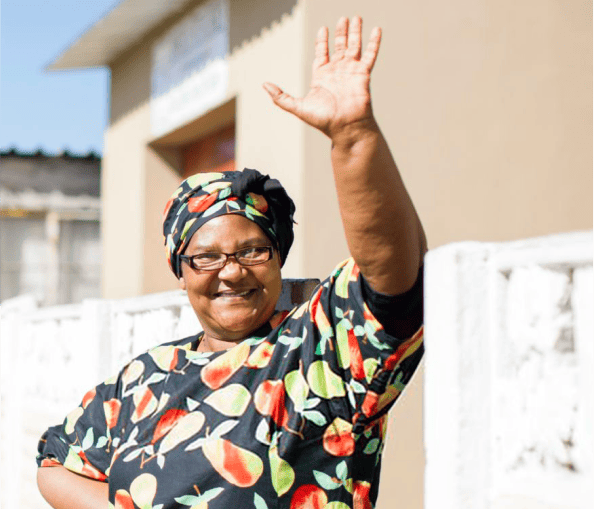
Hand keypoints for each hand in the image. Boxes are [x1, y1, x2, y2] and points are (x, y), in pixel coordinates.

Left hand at [263, 16, 380, 138]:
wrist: (345, 128)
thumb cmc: (324, 121)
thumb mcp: (298, 107)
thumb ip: (281, 97)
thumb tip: (264, 85)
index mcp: (322, 76)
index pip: (322, 53)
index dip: (322, 41)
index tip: (323, 29)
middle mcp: (337, 72)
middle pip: (338, 46)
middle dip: (340, 32)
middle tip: (343, 19)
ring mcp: (351, 71)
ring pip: (353, 46)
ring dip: (355, 32)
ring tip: (356, 17)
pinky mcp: (363, 74)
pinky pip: (370, 54)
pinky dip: (374, 42)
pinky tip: (376, 29)